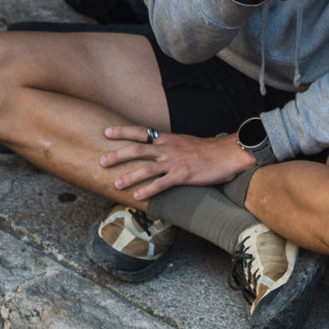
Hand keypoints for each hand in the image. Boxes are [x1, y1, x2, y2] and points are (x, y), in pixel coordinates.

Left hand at [100, 128, 251, 201]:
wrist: (227, 154)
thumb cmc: (207, 151)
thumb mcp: (184, 142)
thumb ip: (169, 146)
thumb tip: (157, 150)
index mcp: (167, 139)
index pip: (140, 132)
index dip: (122, 131)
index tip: (106, 132)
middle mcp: (167, 148)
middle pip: (137, 149)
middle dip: (118, 155)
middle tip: (102, 161)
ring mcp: (174, 162)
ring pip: (146, 168)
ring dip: (130, 177)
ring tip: (116, 184)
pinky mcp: (183, 176)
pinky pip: (162, 184)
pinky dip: (148, 190)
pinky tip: (137, 196)